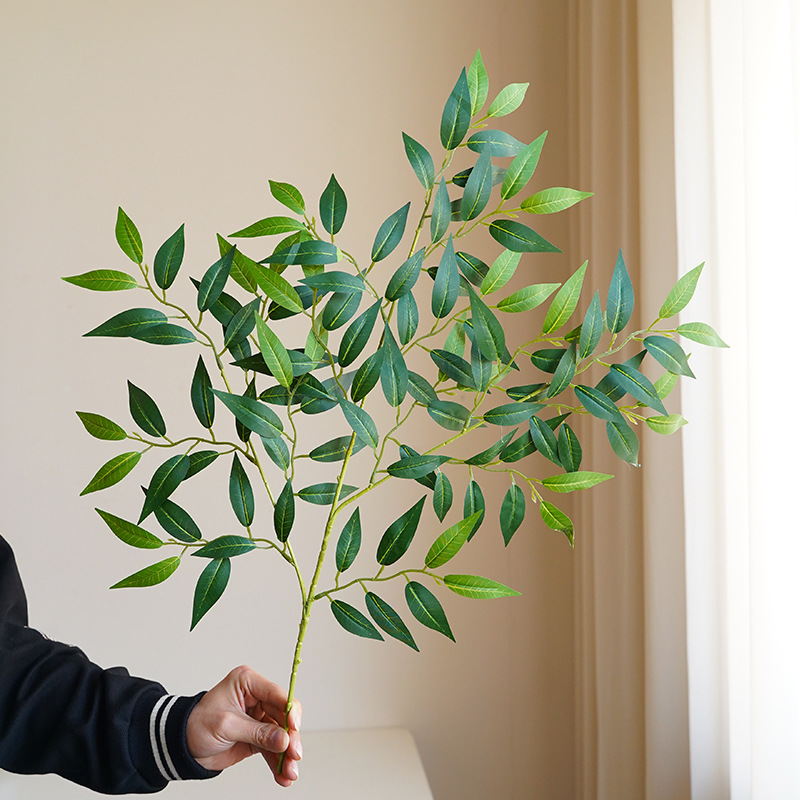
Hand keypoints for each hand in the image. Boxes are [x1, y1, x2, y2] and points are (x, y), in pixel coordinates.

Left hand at [185, 665, 301, 786]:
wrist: (182, 746)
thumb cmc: (197, 725)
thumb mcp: (226, 726)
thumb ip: (257, 733)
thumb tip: (284, 740)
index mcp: (248, 683)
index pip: (276, 694)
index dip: (290, 710)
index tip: (295, 728)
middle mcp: (257, 698)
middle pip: (284, 716)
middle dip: (291, 738)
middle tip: (294, 755)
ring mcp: (259, 718)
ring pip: (282, 735)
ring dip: (287, 755)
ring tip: (289, 773)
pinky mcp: (258, 736)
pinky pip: (273, 749)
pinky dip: (278, 763)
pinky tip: (282, 777)